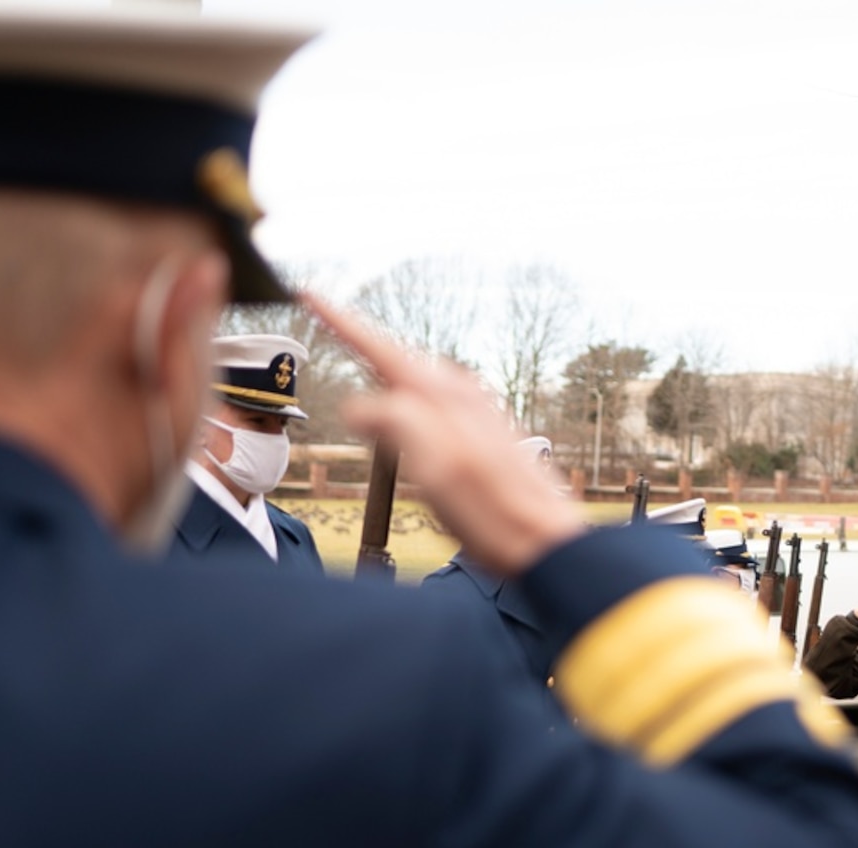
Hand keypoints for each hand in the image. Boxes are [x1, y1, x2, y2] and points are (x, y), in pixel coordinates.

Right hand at [306, 295, 583, 575]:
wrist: (548, 543)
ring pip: (420, 379)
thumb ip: (396, 423)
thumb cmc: (494, 513)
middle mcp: (465, 396)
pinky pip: (437, 400)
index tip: (309, 294)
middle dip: (361, 342)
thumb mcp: (437, 467)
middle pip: (400, 358)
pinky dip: (410, 395)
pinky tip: (408, 406)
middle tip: (326, 320)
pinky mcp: (488, 436)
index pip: (380, 347)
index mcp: (445, 397)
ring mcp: (480, 414)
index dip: (340, 322)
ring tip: (357, 357)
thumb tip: (357, 405)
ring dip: (386, 369)